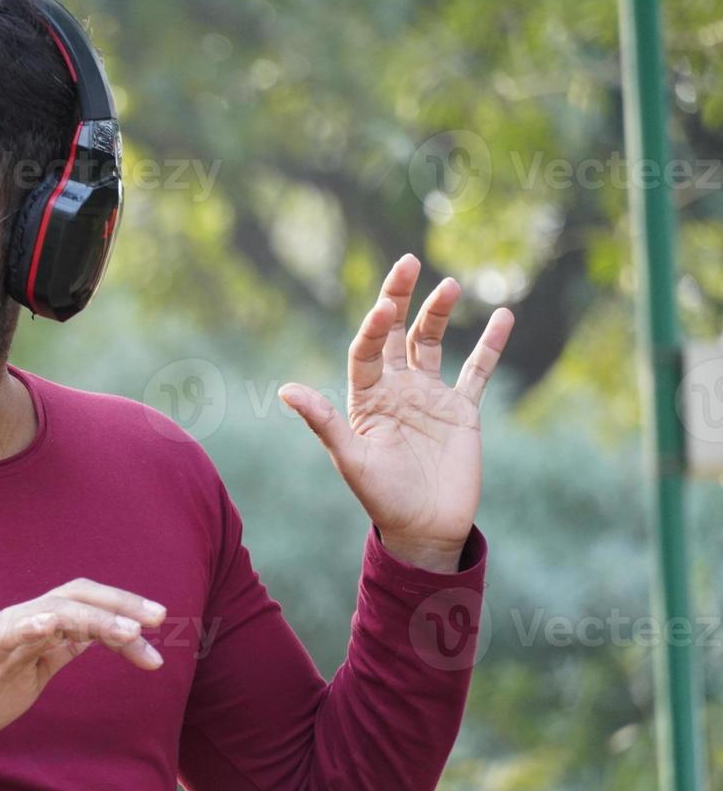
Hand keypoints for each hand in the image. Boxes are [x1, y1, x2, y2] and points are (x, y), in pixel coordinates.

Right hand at [0, 580, 166, 744]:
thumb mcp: (38, 668)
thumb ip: (64, 648)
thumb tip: (100, 636)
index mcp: (43, 623)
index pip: (90, 603)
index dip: (125, 607)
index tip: (160, 623)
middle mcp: (28, 618)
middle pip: (79, 596)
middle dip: (121, 603)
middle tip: (159, 618)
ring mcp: (6, 631)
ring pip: (56, 611)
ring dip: (96, 618)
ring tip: (129, 631)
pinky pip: (10, 632)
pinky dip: (32, 624)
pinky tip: (53, 624)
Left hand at [277, 254, 514, 569]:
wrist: (424, 529)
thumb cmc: (382, 498)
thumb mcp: (351, 459)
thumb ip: (324, 422)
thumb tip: (286, 390)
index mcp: (366, 398)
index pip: (367, 350)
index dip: (374, 328)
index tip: (384, 307)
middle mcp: (396, 390)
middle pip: (397, 333)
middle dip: (400, 298)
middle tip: (407, 262)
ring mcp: (430, 397)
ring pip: (433, 343)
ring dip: (439, 313)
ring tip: (450, 284)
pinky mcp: (462, 410)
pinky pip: (478, 370)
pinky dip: (490, 345)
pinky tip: (502, 315)